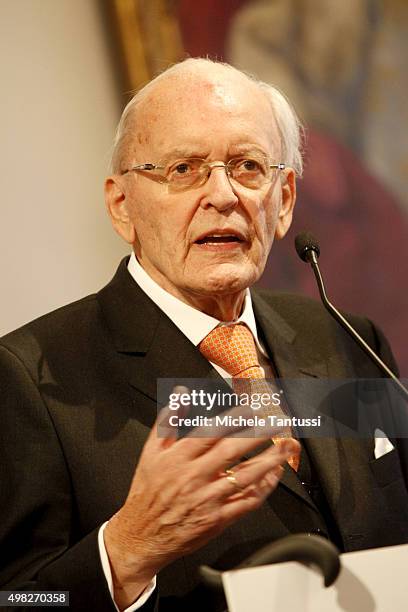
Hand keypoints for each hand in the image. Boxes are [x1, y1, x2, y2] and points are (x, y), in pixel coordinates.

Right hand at [104, 387, 298, 607]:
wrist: (142, 535)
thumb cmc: (147, 493)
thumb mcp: (150, 452)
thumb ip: (168, 421)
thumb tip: (181, 394)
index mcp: (179, 458)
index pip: (211, 432)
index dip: (234, 418)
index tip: (252, 408)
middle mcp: (195, 477)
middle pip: (232, 451)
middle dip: (258, 434)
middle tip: (277, 422)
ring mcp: (208, 500)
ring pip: (245, 477)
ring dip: (268, 461)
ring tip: (285, 447)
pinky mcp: (217, 520)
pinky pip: (246, 503)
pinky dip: (263, 489)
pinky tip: (274, 476)